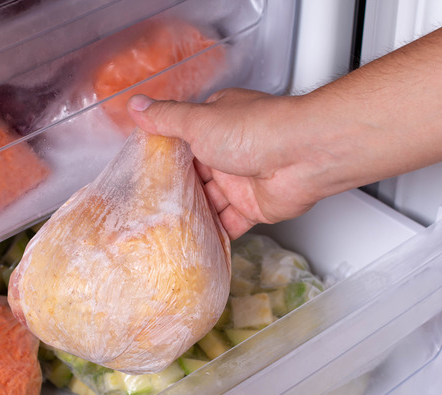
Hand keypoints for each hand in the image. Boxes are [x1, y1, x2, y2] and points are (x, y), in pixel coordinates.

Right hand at [127, 89, 327, 239]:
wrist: (304, 156)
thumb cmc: (256, 129)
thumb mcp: (198, 121)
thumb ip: (166, 118)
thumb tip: (137, 104)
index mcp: (215, 124)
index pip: (181, 141)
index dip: (161, 157)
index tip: (138, 174)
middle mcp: (228, 151)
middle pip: (194, 176)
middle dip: (173, 191)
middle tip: (144, 208)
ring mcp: (241, 181)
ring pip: (209, 202)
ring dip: (190, 214)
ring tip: (162, 229)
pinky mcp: (253, 207)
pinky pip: (229, 225)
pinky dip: (213, 235)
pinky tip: (194, 243)